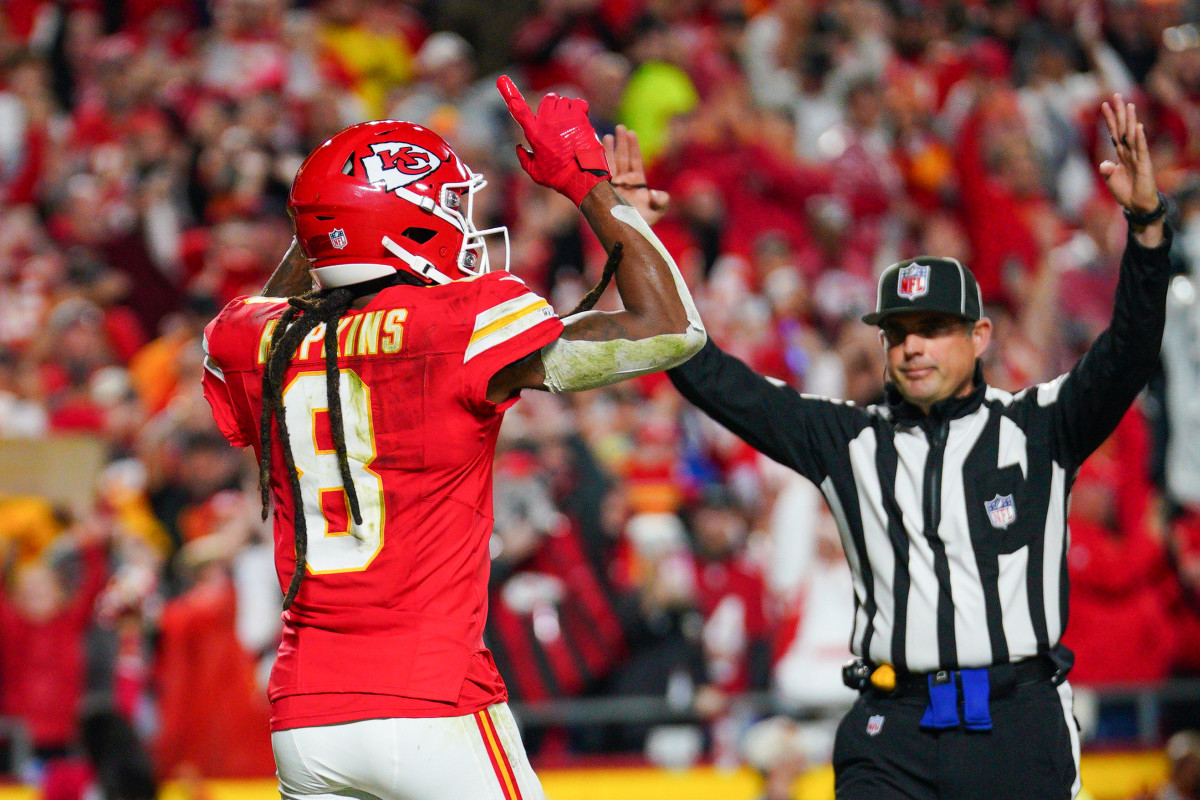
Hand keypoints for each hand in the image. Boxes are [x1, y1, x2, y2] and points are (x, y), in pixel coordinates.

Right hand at [497, 75, 610, 205]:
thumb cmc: (559, 178)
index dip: (509, 94)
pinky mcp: (580, 118)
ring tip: (570, 125)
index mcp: (534, 134)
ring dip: (566, 109)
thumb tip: (519, 148)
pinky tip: (580, 120)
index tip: (502, 80)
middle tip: (557, 120)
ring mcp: (564, 119)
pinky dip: (580, 108)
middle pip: (547, 99)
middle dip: (552, 105)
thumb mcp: (535, 172)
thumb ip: (524, 159)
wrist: (582, 179)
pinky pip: (579, 102)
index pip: (519, 111)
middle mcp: (547, 123)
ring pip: (564, 101)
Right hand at [603, 124, 670, 224]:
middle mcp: (624, 181)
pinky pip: (599, 174)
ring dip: (609, 149)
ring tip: (607, 135)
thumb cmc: (642, 225)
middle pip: (622, 157)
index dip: (633, 146)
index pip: (635, 160)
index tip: (631, 133)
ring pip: (610, 163)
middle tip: (620, 127)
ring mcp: (612, 185)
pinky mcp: (602, 190)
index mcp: (636, 182)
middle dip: (621, 142)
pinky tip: (595, 152)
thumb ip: (662, 201)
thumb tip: (655, 193)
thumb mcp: (657, 212)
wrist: (626, 236)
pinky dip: (597, 163)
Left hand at [1099, 94, 1159, 214]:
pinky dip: (1140, 139)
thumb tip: (1104, 164)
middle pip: (1123, 128)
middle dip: (1119, 112)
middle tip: (1116, 95)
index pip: (1114, 132)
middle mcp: (1130, 151)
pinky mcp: (1144, 165)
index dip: (1109, 119)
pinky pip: (1141, 150)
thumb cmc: (1125, 191)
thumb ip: (1107, 170)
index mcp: (1121, 153)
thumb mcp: (1111, 179)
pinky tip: (1138, 127)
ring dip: (1131, 120)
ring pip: (1133, 135)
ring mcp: (1138, 156)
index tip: (1103, 104)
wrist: (1136, 205)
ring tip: (1129, 105)